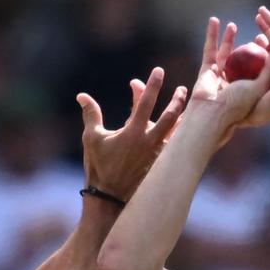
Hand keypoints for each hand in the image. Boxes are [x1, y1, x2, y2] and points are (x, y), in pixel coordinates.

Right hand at [79, 67, 187, 200]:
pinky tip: (188, 134)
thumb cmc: (99, 167)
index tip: (159, 71)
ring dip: (182, 118)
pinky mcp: (161, 165)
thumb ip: (91, 114)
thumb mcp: (91, 139)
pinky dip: (182, 139)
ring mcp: (158, 155)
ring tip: (188, 109)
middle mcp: (150, 142)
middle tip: (182, 90)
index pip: (145, 102)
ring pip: (177, 132)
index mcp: (133, 132)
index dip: (152, 85)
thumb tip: (82, 96)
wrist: (110, 199)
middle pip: (170, 116)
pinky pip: (176, 148)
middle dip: (177, 100)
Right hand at [185, 17, 269, 137]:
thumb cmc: (237, 103)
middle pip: (243, 60)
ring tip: (232, 25)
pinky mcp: (207, 71)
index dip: (265, 54)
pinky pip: (210, 50)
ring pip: (225, 54)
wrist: (212, 113)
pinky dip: (211, 36)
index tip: (267, 41)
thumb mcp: (259, 86)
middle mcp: (234, 83)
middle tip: (256, 34)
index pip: (259, 69)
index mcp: (249, 89)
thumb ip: (269, 68)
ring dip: (228, 38)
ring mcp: (220, 77)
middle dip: (248, 46)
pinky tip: (214, 22)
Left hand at [242, 6, 269, 127]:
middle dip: (261, 41)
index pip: (260, 67)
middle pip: (269, 50)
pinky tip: (262, 12)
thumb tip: (229, 124)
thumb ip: (240, 118)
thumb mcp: (251, 115)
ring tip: (259, 14)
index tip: (238, 53)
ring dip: (267, 25)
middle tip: (249, 34)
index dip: (250, 58)